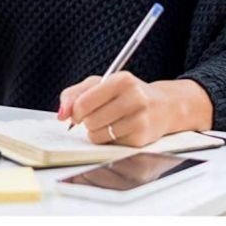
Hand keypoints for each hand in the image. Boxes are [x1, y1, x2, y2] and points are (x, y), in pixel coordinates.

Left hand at [57, 71, 171, 146]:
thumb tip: (61, 114)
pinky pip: (111, 145)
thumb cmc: (127, 93)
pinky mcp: (142, 139)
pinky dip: (109, 140)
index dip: (75, 112)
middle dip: (87, 122)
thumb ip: (75, 94)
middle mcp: (135, 98)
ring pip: (99, 135)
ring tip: (107, 123)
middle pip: (90, 121)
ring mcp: (140, 119)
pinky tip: (120, 130)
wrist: (165, 106)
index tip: (76, 114)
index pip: (84, 102)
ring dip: (96, 132)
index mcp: (122, 80)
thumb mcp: (101, 83)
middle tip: (96, 116)